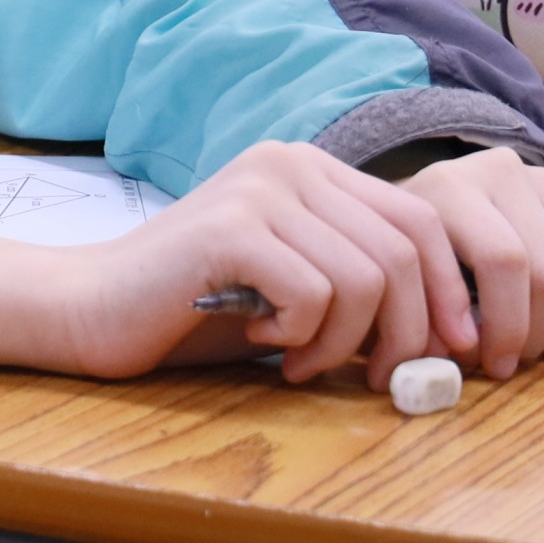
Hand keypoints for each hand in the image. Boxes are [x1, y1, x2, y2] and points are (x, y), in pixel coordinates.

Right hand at [0, 139, 471, 389]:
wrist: (91, 308)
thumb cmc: (196, 308)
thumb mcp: (296, 288)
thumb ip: (359, 285)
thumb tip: (452, 332)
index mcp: (312, 169)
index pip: (423, 220)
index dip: (448, 292)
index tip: (451, 352)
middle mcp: (291, 163)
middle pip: (406, 250)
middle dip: (407, 329)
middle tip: (378, 379)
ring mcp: (260, 190)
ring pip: (366, 278)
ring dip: (345, 343)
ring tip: (299, 361)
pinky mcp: (233, 227)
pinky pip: (315, 293)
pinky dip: (302, 337)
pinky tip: (263, 342)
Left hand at [400, 152, 543, 375]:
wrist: (422, 197)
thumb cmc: (413, 251)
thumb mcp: (402, 276)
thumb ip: (422, 316)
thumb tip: (450, 359)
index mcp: (449, 190)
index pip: (502, 259)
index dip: (503, 324)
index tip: (484, 362)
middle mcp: (504, 173)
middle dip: (539, 332)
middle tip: (515, 357)